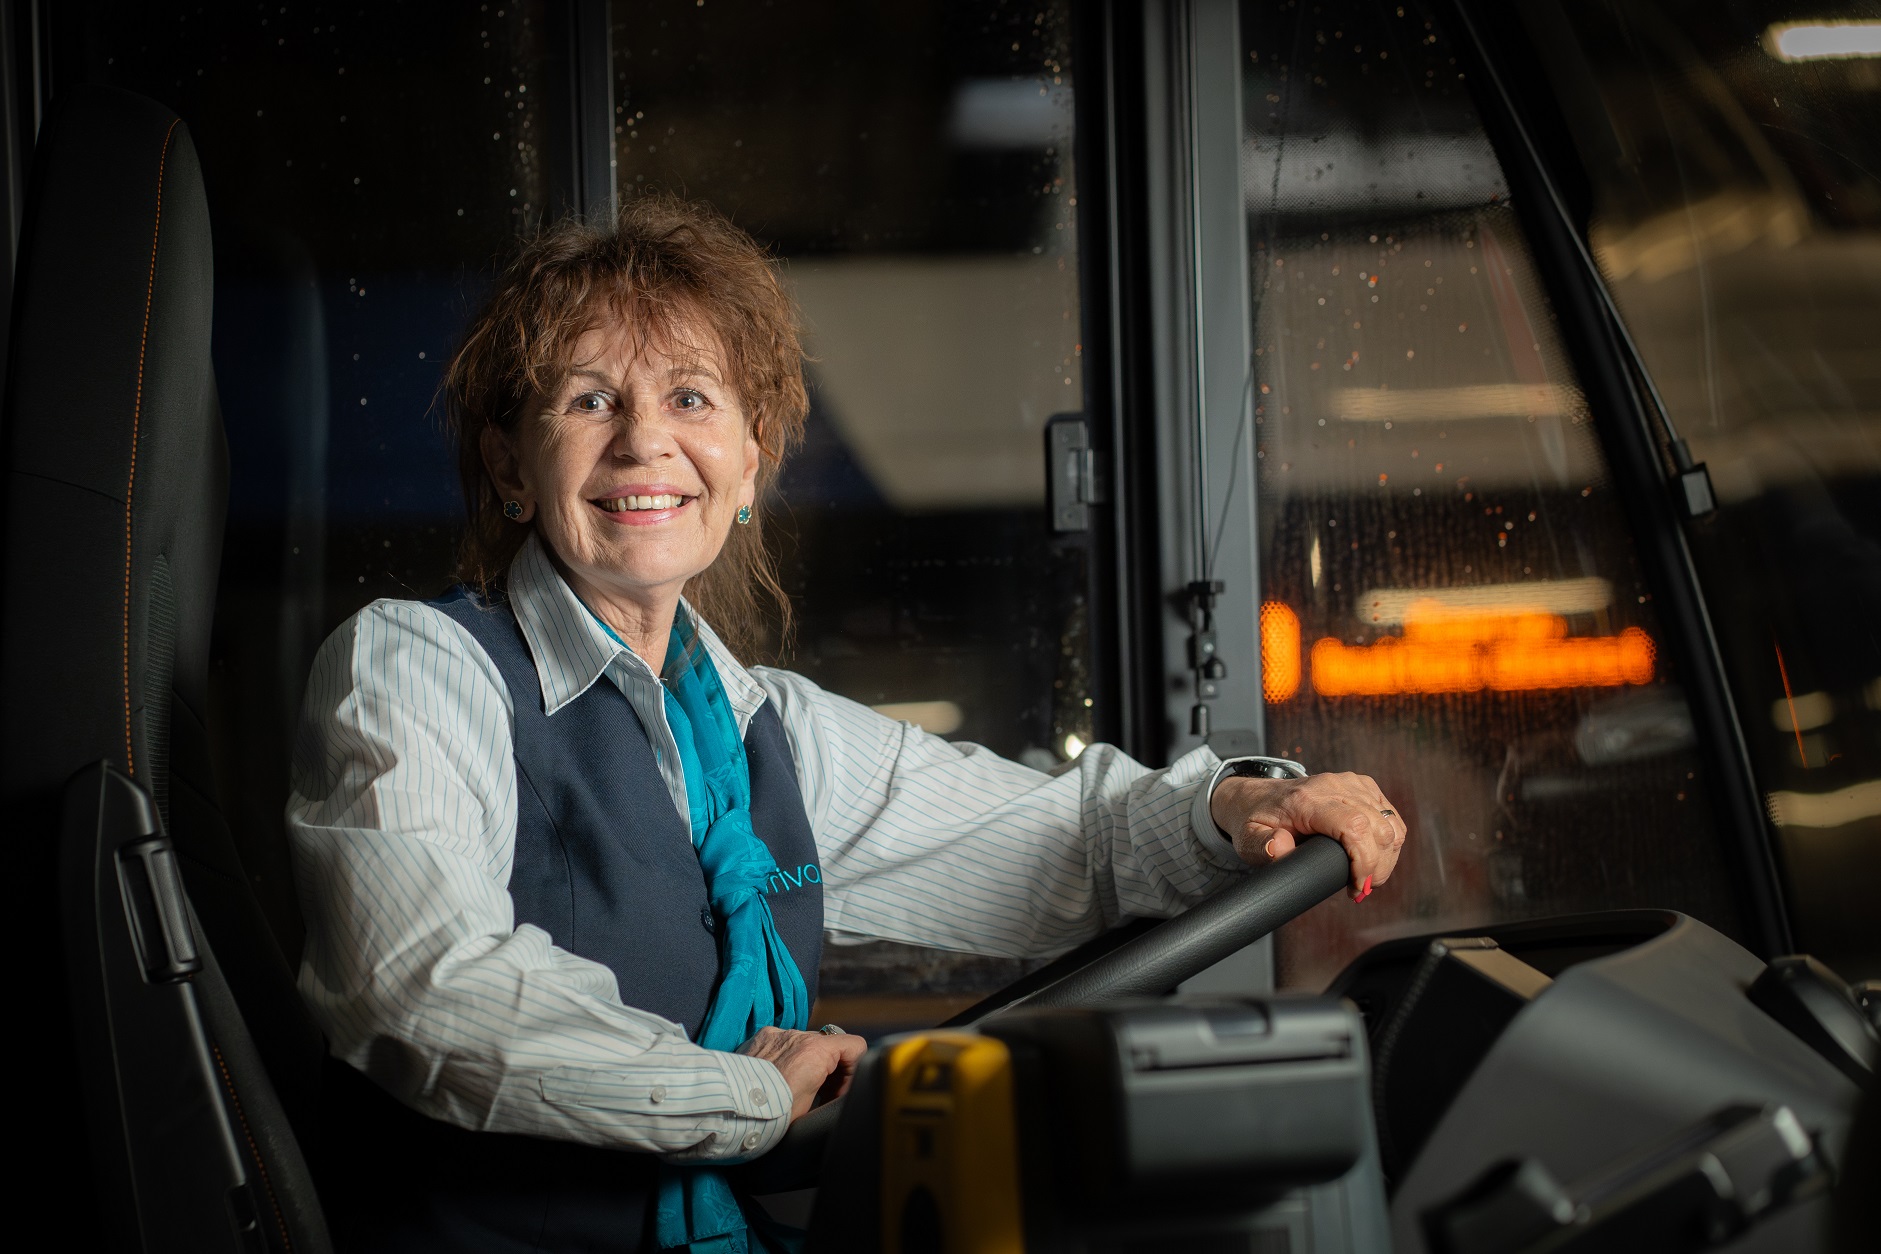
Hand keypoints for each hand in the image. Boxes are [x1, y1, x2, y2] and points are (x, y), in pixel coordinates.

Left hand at [735, 1026, 867, 1121]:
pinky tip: (776, 1079)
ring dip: (807, 1064)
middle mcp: (798, 1035)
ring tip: (793, 1091)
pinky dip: (786, 1058)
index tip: (837, 1094)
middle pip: (830, 1046)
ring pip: (806, 1045)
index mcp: (816, 1051)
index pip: (855, 1046)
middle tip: (818, 1098)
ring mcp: (778, 1034)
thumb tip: (835, 1097)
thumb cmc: (771, 1116)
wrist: (730, 1110)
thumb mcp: (812, 1109)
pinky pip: (784, 1043)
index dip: (852, 1072)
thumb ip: (830, 1092)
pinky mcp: (761, 1037)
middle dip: (830, 1070)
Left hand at [1210, 771, 1405, 900]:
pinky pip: (1391, 817)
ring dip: (1386, 858)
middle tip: (1360, 889)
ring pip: (1391, 825)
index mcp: (1307, 799)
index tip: (1357, 887)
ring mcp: (1352, 783)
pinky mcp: (1364, 787)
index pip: (1354, 825)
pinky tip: (1373, 858)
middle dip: (1377, 868)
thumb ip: (1260, 846)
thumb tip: (1280, 846)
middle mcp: (1334, 786)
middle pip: (1379, 828)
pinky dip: (1389, 843)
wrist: (1261, 797)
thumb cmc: (1257, 821)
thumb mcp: (1247, 838)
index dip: (1365, 860)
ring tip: (1365, 877)